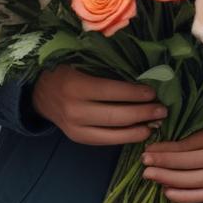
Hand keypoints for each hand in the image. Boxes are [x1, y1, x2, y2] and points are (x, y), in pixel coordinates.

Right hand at [31, 64, 166, 145]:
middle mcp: (74, 110)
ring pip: (112, 133)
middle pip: (115, 116)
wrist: (40, 92)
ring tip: (156, 124)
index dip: (134, 94)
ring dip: (138, 130)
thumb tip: (141, 71)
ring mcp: (75, 128)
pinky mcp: (78, 138)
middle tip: (163, 110)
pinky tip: (140, 132)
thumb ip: (105, 67)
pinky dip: (125, 138)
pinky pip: (105, 141)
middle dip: (142, 114)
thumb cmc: (66, 69)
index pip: (111, 92)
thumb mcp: (80, 61)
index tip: (153, 92)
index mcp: (75, 86)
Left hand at [141, 111, 202, 202]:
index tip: (149, 147)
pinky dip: (185, 196)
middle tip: (143, 162)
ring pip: (195, 183)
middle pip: (190, 166)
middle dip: (163, 165)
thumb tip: (169, 123)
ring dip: (169, 180)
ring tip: (149, 175)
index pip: (191, 146)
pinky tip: (168, 191)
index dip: (168, 149)